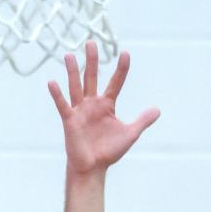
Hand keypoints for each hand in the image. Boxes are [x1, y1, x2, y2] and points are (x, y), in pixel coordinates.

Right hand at [50, 41, 159, 174]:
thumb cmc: (109, 152)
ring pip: (75, 86)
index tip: (125, 54)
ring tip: (69, 54)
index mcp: (107, 105)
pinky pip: (63, 105)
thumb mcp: (130, 134)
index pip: (115, 82)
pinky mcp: (70, 120)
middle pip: (91, 78)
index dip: (121, 69)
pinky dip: (57, 95)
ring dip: (72, 71)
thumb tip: (158, 110)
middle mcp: (92, 104)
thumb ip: (142, 121)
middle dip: (92, 61)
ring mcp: (80, 111)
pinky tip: (52, 82)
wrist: (93, 169)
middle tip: (91, 43)